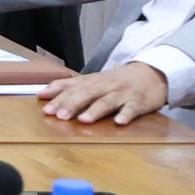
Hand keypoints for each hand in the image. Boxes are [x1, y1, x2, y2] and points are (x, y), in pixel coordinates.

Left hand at [39, 61, 169, 125]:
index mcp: (93, 81)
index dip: (58, 98)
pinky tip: (119, 122)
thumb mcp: (92, 80)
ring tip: (83, 120)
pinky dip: (126, 115)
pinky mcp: (139, 102)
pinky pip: (132, 109)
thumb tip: (43, 94)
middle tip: (59, 115)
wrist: (151, 72)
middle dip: (72, 104)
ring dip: (95, 110)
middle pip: (86, 94)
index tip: (45, 109)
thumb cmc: (117, 80)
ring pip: (107, 101)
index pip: (72, 88)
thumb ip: (68, 86)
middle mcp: (106, 86)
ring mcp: (123, 93)